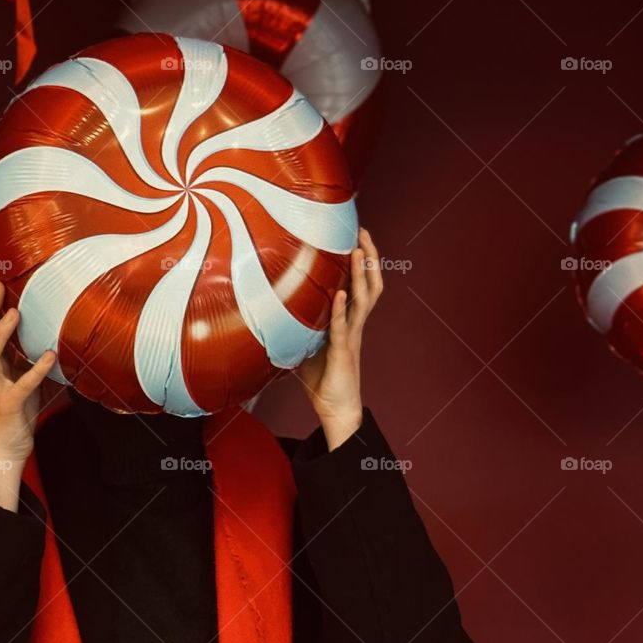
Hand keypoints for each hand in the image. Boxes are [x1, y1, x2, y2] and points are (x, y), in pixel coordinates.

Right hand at [0, 277, 55, 508]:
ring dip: (1, 333)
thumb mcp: (19, 379)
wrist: (5, 451)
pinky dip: (36, 370)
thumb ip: (23, 358)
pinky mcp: (9, 406)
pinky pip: (22, 386)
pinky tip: (49, 355)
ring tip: (14, 312)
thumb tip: (42, 334)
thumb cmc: (14, 413)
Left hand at [297, 227, 382, 450]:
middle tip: (361, 231)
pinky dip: (343, 310)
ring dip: (361, 274)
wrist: (335, 410)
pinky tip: (342, 294)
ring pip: (364, 300)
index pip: (360, 285)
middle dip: (369, 256)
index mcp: (349, 322)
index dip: (361, 262)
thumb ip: (299, 325)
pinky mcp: (344, 352)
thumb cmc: (322, 380)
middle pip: (370, 284)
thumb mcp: (306, 345)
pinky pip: (344, 327)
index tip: (354, 236)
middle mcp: (355, 325)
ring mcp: (352, 337)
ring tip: (357, 251)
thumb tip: (272, 308)